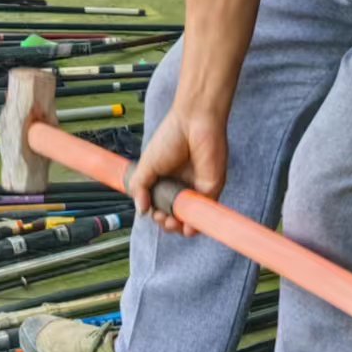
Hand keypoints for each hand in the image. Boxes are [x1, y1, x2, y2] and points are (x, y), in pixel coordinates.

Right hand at [126, 105, 226, 236]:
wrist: (193, 122)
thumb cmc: (171, 137)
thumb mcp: (147, 165)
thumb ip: (140, 187)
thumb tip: (140, 211)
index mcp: (166, 181)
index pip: (159, 206)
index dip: (155, 214)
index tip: (149, 211)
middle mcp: (181, 187)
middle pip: (174, 216)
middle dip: (166, 223)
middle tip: (161, 218)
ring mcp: (197, 190)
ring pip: (190, 219)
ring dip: (180, 228)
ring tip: (172, 223)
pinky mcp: (211, 189)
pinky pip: (205, 213)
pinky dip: (196, 224)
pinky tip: (187, 226)